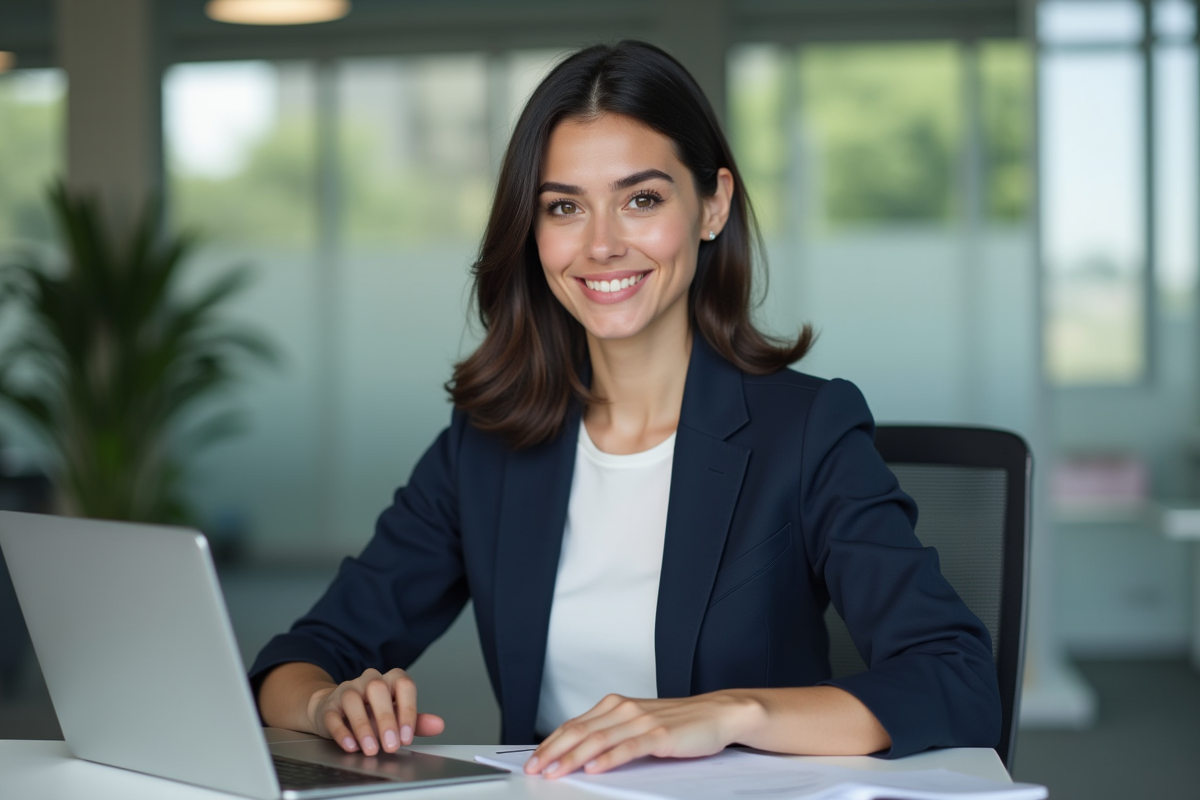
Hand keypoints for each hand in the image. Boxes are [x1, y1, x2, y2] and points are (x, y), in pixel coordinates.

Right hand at [309, 667, 444, 755]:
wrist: (337, 711)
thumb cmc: (372, 713)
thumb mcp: (397, 716)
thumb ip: (416, 721)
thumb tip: (438, 725)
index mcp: (391, 680)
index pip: (404, 685)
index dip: (408, 710)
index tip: (407, 736)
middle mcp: (370, 680)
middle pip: (378, 689)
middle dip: (386, 719)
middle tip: (391, 745)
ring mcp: (348, 689)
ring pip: (353, 700)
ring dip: (363, 726)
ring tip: (371, 748)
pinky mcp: (330, 704)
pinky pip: (333, 714)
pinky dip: (342, 732)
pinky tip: (351, 746)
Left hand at [523, 691, 761, 778]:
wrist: (716, 714)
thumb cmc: (679, 723)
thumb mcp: (639, 724)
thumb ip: (613, 733)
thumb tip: (582, 754)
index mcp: (616, 705)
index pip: (575, 724)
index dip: (551, 742)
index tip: (534, 758)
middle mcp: (625, 709)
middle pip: (580, 731)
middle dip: (553, 751)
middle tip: (535, 768)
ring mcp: (642, 721)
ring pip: (599, 740)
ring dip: (573, 758)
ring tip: (556, 772)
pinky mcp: (660, 735)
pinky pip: (629, 747)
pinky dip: (609, 759)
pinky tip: (594, 769)